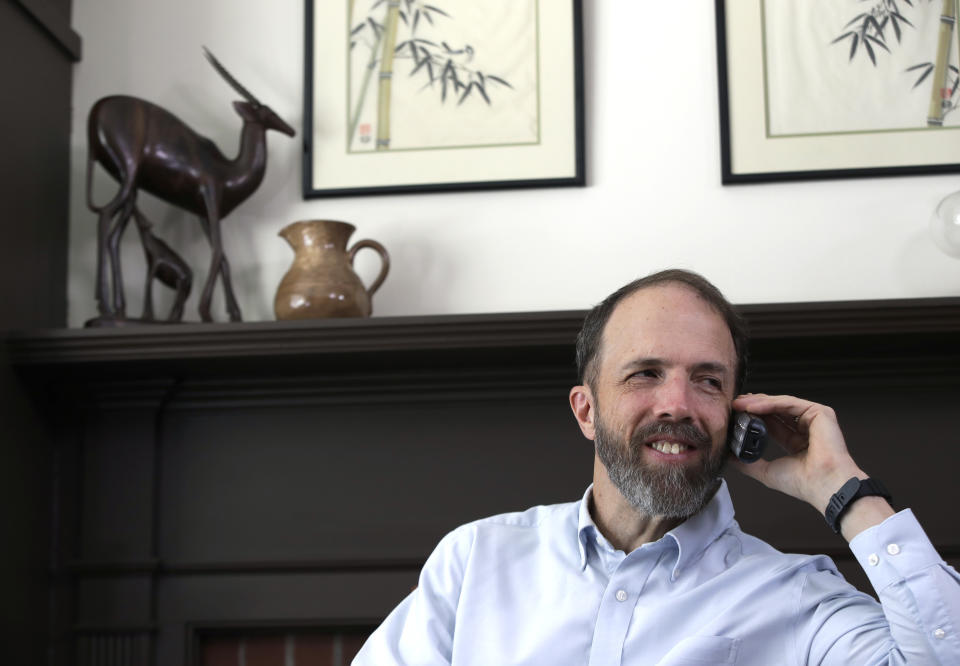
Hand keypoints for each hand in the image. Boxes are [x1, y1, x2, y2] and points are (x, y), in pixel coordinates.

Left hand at [730, 393, 864, 514]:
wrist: (823, 486)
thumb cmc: (803, 483)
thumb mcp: (766, 471)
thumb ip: (748, 463)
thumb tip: (729, 457)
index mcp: (796, 442)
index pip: (772, 423)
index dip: (753, 417)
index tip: (735, 415)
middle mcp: (806, 429)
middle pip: (776, 410)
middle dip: (753, 406)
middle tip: (733, 405)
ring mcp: (814, 419)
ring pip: (781, 404)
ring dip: (758, 402)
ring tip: (738, 405)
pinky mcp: (820, 413)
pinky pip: (789, 403)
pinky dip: (769, 403)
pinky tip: (752, 407)